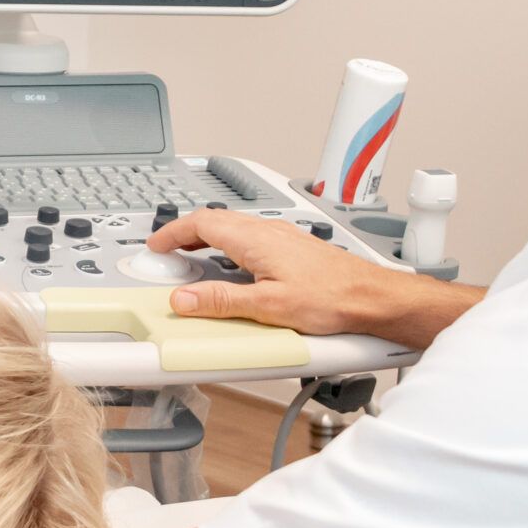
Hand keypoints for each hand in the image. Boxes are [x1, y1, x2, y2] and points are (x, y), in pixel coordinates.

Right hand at [147, 209, 411, 335]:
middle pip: (215, 221)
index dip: (173, 232)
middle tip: (169, 251)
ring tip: (194, 256)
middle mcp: (266, 231)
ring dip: (207, 237)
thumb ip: (221, 302)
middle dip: (186, 233)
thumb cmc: (331, 298)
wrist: (370, 297)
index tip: (157, 246)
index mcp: (253, 239)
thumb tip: (184, 299)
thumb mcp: (268, 306)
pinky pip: (250, 235)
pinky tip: (235, 263)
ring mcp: (281, 236)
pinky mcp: (293, 246)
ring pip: (234, 227)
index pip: (200, 223)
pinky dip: (229, 243)